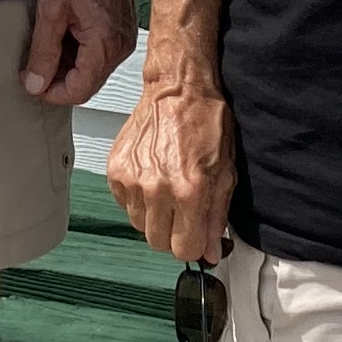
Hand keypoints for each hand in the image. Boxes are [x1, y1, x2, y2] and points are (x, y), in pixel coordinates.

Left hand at [20, 0, 140, 108]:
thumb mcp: (52, 9)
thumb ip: (43, 51)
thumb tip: (35, 84)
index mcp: (105, 47)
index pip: (78, 92)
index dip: (50, 92)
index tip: (29, 81)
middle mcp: (121, 48)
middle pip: (87, 83)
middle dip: (58, 79)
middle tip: (32, 63)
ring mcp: (125, 38)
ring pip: (92, 68)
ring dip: (67, 64)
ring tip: (46, 42)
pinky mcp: (123, 27)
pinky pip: (100, 52)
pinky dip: (79, 50)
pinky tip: (63, 31)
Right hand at [107, 76, 236, 264]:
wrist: (178, 90)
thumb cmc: (205, 123)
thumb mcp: (225, 173)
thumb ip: (216, 218)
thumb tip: (210, 252)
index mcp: (189, 191)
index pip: (184, 250)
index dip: (193, 246)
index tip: (196, 236)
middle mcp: (157, 189)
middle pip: (158, 243)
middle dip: (174, 233)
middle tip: (183, 211)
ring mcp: (132, 180)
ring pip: (140, 226)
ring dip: (154, 216)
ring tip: (167, 190)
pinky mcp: (116, 171)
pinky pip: (125, 205)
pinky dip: (138, 199)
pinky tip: (152, 179)